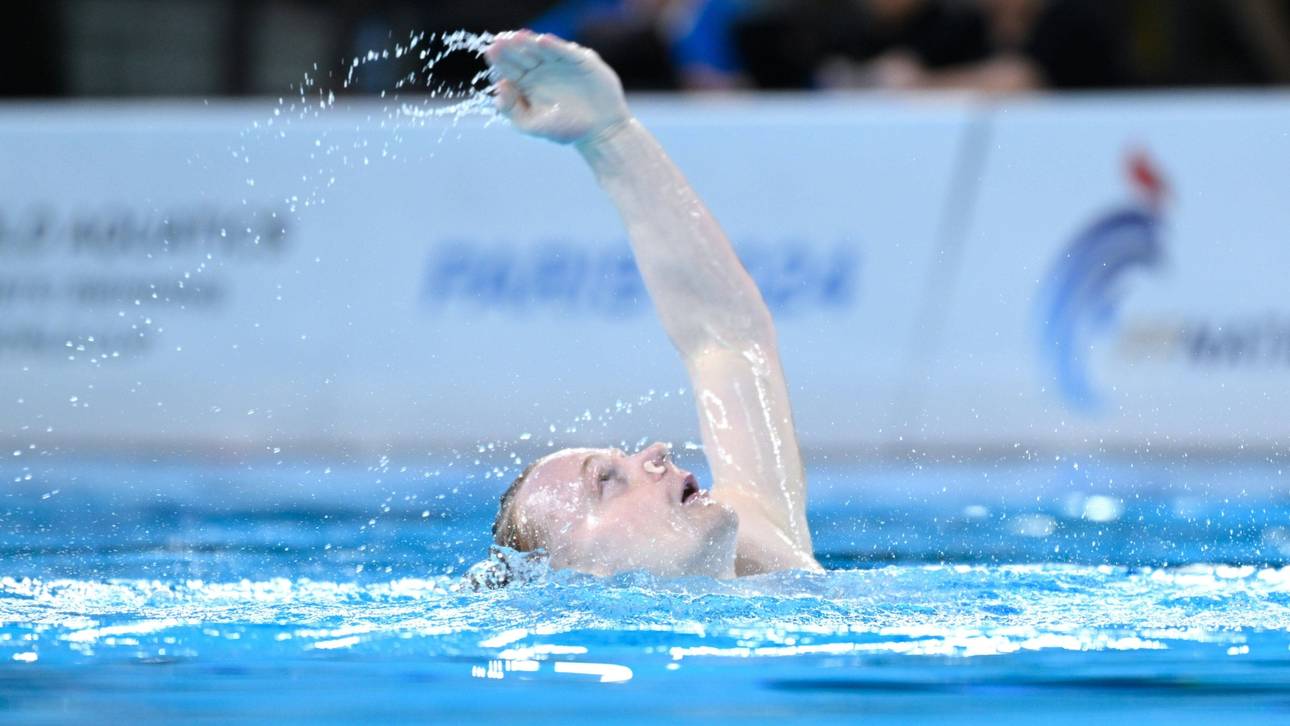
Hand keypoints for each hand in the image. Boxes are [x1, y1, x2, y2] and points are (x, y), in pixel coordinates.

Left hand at [485, 31, 630, 145]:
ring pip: (542, 49)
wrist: (599, 132)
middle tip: (499, 41)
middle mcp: (541, 69)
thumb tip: (499, 86)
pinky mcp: (581, 61)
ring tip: (517, 37)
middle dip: (511, 47)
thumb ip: (511, 109)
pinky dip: (555, 46)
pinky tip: (543, 41)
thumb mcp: (531, 124)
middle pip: (522, 54)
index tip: (490, 51)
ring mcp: (561, 63)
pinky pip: (566, 52)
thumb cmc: (564, 129)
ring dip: (529, 42)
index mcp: (525, 83)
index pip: (508, 67)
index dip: (499, 58)